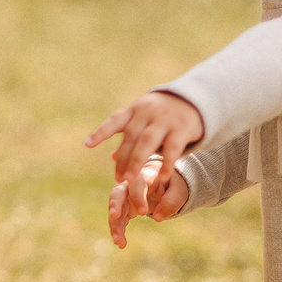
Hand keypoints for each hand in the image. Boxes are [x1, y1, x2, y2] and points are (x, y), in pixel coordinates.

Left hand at [86, 91, 204, 246]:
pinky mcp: (182, 129)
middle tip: (118, 179)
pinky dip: (166, 162)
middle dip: (123, 158)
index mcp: (135, 110)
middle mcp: (148, 113)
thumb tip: (114, 158)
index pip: (115, 121)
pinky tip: (162, 176)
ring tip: (130, 180)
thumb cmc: (163, 114)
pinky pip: (173, 148)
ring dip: (137, 161)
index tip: (87, 145)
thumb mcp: (145, 120)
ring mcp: (165, 120)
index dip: (101, 132)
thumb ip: (131, 137)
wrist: (195, 100)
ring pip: (147, 142)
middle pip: (131, 137)